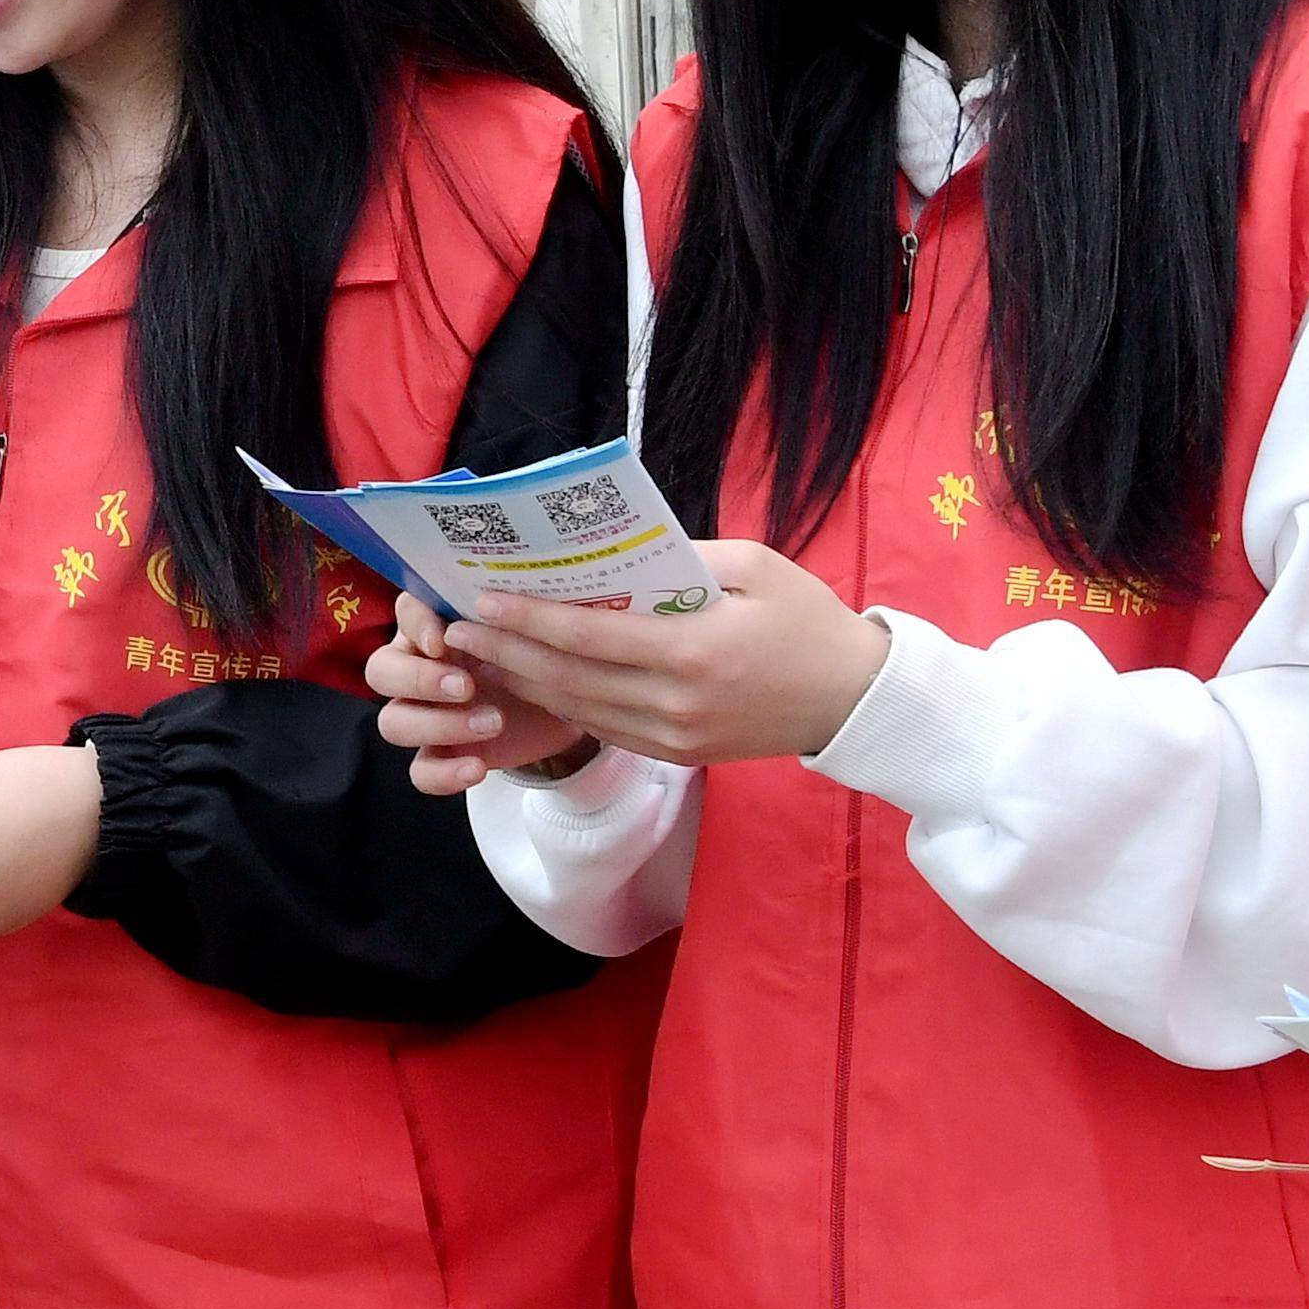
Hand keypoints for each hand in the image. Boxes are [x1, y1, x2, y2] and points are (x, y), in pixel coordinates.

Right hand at [362, 611, 594, 796]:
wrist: (567, 703)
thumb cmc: (538, 653)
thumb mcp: (531, 627)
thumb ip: (512, 613)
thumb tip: (510, 598)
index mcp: (438, 625)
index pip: (406, 613)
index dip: (416, 626)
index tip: (443, 641)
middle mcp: (419, 667)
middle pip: (381, 671)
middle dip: (419, 680)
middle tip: (466, 687)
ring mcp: (424, 714)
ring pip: (393, 722)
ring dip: (437, 724)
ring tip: (492, 723)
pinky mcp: (440, 754)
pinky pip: (420, 772)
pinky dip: (443, 774)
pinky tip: (477, 768)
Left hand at [446, 540, 890, 772]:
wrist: (852, 700)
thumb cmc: (807, 620)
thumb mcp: (755, 565)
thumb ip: (682, 559)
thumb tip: (615, 553)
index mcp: (691, 651)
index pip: (586, 635)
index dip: (526, 619)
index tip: (480, 599)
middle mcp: (673, 703)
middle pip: (568, 678)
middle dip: (504, 653)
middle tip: (455, 627)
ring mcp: (673, 737)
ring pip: (579, 709)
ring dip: (524, 682)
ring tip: (480, 655)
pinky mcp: (678, 755)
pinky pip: (605, 728)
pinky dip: (564, 704)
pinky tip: (536, 680)